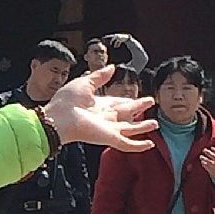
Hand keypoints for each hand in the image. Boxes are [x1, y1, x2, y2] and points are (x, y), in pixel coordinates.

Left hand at [41, 67, 157, 153]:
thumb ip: (99, 76)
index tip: (138, 97)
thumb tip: (112, 67)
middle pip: (126, 113)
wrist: (59, 118)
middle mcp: (105, 118)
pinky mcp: (110, 139)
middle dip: (139, 108)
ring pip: (130, 129)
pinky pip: (127, 144)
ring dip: (142, 127)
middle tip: (151, 102)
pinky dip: (139, 146)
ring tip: (155, 124)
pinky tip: (150, 145)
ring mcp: (108, 129)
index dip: (128, 100)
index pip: (117, 102)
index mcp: (98, 105)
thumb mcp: (85, 83)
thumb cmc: (66, 101)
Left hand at [199, 143, 214, 180]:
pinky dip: (204, 164)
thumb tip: (213, 147)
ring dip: (205, 159)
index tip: (211, 147)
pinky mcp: (212, 171)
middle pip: (214, 157)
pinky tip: (202, 162)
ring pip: (210, 162)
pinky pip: (207, 167)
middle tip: (204, 149)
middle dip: (209, 153)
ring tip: (200, 156)